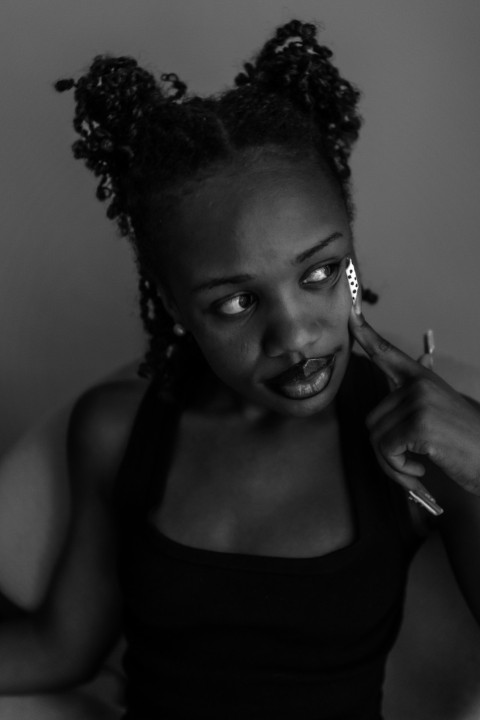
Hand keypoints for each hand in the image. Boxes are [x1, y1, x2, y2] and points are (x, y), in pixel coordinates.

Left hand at [349, 307, 479, 496]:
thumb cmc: (466, 441)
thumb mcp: (442, 407)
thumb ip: (417, 394)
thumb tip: (417, 365)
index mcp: (421, 378)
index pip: (386, 352)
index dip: (365, 333)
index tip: (350, 311)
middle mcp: (418, 384)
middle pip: (372, 419)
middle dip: (386, 449)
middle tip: (408, 461)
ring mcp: (418, 401)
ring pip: (376, 437)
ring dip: (392, 463)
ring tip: (417, 467)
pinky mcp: (419, 424)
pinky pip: (387, 451)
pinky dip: (400, 469)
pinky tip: (421, 470)